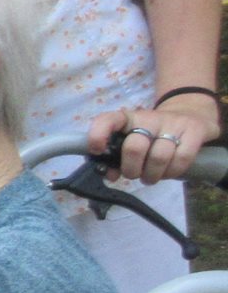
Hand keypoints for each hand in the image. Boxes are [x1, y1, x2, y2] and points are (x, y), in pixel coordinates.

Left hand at [88, 95, 221, 181]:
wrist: (190, 115)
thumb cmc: (153, 134)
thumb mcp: (133, 139)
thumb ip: (117, 157)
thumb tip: (109, 175)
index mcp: (127, 118)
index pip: (108, 120)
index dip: (98, 135)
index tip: (97, 150)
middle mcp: (149, 118)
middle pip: (134, 148)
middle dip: (131, 170)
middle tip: (134, 175)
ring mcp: (173, 123)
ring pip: (159, 157)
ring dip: (152, 175)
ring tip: (151, 177)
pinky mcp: (194, 130)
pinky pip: (181, 159)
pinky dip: (172, 172)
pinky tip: (168, 172)